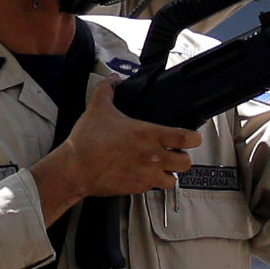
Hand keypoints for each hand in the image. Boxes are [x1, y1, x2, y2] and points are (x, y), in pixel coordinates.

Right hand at [33, 82, 202, 219]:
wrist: (75, 169)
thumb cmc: (87, 141)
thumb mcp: (98, 108)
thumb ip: (107, 89)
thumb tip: (112, 79)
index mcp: (148, 134)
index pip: (185, 138)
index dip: (194, 138)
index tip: (193, 137)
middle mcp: (152, 156)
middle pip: (186, 163)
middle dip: (182, 158)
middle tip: (175, 153)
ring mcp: (146, 175)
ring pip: (172, 180)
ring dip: (169, 173)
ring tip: (161, 168)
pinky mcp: (136, 189)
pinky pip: (153, 189)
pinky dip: (151, 183)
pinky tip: (142, 175)